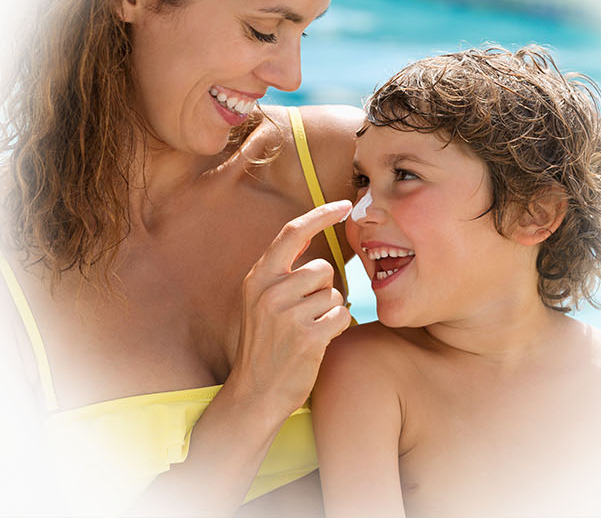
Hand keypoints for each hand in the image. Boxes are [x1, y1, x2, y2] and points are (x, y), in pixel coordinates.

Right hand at [226, 200, 354, 418]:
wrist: (255, 394)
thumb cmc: (265, 347)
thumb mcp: (261, 303)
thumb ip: (282, 276)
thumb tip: (314, 243)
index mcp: (258, 279)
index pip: (292, 232)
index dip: (321, 214)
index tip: (345, 205)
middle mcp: (270, 292)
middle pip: (323, 268)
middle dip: (325, 289)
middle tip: (306, 315)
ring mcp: (287, 315)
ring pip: (334, 294)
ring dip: (329, 312)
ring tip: (308, 331)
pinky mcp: (307, 337)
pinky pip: (342, 316)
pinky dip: (337, 327)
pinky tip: (318, 342)